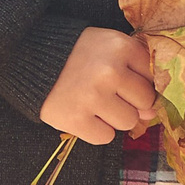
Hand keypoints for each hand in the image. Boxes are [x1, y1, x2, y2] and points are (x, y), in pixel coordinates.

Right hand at [40, 28, 155, 142]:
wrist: (31, 60)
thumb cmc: (79, 54)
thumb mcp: (110, 47)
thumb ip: (137, 70)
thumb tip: (151, 112)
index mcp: (123, 47)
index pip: (154, 79)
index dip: (140, 83)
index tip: (123, 80)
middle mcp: (110, 71)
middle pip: (144, 103)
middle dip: (130, 102)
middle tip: (108, 93)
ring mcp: (93, 96)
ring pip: (128, 122)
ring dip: (114, 118)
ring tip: (95, 103)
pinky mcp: (76, 119)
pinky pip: (105, 137)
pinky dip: (96, 130)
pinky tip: (84, 114)